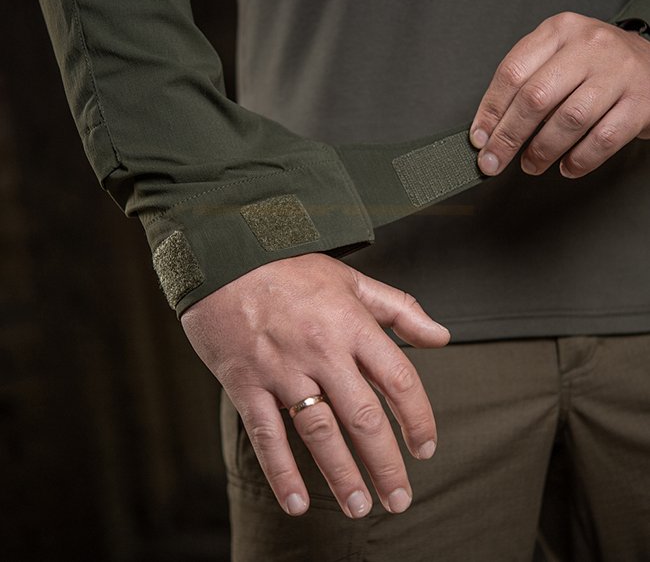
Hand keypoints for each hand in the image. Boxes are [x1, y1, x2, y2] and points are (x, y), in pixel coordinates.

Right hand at [180, 253, 448, 518]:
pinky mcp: (247, 382)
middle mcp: (322, 350)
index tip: (425, 448)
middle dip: (386, 464)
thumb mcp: (350, 279)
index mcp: (351, 324)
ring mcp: (282, 369)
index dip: (418, 419)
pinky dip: (281, 472)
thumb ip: (399, 309)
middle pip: (363, 417)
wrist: (225, 258)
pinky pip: (266, 435)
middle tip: (399, 498)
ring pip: (319, 432)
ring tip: (359, 507)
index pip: (399, 380)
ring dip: (342, 476)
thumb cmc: (290, 269)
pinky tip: (296, 502)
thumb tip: (441, 336)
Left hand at [470, 12, 649, 177]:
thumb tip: (488, 131)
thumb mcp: (557, 58)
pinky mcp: (643, 102)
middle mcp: (589, 46)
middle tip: (494, 161)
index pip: (512, 73)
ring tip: (531, 165)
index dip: (490, 111)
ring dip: (542, 151)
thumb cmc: (595, 67)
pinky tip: (567, 166)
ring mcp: (619, 72)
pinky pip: (603, 139)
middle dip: (508, 137)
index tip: (479, 139)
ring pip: (569, 119)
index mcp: (559, 31)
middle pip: (535, 98)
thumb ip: (524, 85)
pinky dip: (579, 160)